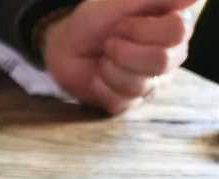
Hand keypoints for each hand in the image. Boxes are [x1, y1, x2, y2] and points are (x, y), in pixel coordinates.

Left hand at [43, 0, 197, 113]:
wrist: (66, 47)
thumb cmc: (95, 21)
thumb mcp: (122, 1)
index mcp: (174, 29)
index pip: (176, 33)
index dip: (142, 30)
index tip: (120, 25)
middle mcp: (170, 57)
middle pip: (161, 61)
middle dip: (124, 50)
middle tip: (109, 43)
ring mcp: (151, 83)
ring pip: (140, 85)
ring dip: (110, 68)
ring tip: (103, 58)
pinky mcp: (129, 104)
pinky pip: (120, 102)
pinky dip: (100, 87)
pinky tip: (97, 77)